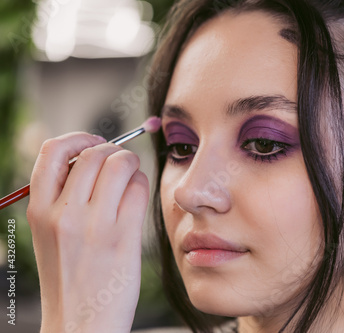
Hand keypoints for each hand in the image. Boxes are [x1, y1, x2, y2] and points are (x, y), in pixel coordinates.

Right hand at [26, 132, 148, 332]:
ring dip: (131, 165)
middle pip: (94, 153)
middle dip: (112, 150)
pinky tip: (138, 198)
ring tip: (130, 180)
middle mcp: (63, 213)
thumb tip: (92, 158)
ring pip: (120, 164)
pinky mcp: (123, 236)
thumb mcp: (50, 234)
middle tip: (120, 163)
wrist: (81, 323)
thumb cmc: (70, 276)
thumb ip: (64, 197)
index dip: (79, 139)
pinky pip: (139, 189)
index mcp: (39, 210)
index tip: (94, 145)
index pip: (53, 151)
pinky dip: (142, 185)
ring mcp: (94, 225)